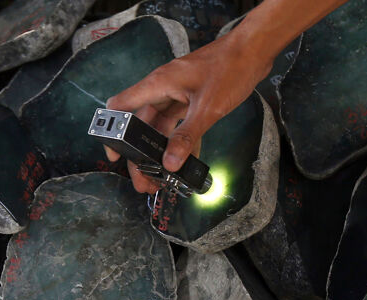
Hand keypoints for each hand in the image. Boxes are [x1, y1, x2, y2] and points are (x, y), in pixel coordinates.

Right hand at [105, 31, 273, 193]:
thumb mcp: (207, 108)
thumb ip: (187, 137)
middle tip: (144, 180)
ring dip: (160, 152)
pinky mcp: (190, 98)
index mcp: (158, 85)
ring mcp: (177, 94)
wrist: (254, 50)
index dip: (112, 131)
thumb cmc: (230, 68)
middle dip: (141, 155)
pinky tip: (185, 162)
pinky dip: (179, 142)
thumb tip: (170, 162)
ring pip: (160, 128)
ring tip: (161, 177)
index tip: (114, 155)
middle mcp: (163, 89)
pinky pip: (178, 124)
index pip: (122, 107)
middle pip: (142, 126)